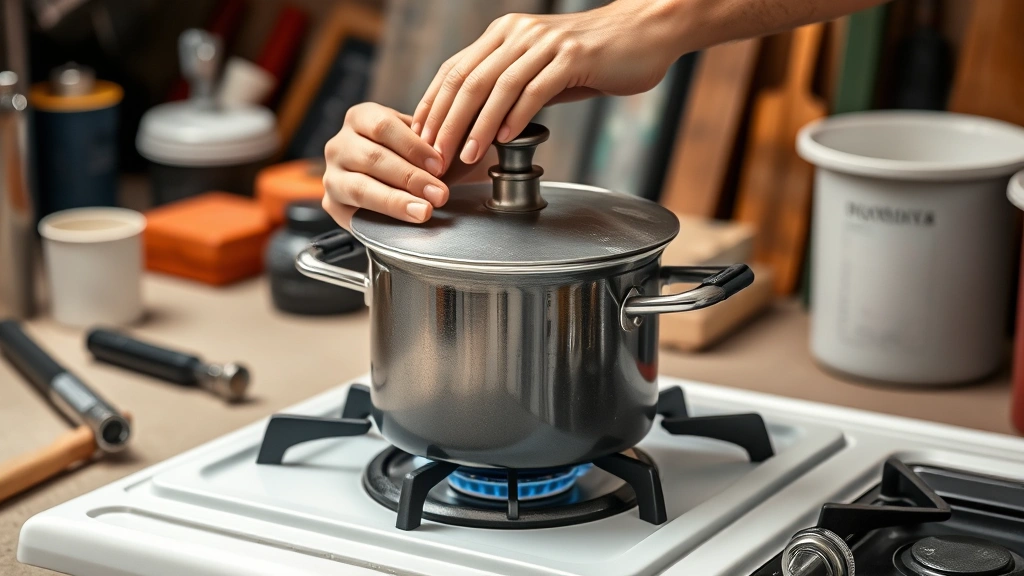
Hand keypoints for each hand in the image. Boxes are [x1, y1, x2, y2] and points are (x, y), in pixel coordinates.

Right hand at [322, 102, 450, 227]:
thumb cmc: (406, 158)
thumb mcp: (416, 141)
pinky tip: (403, 220)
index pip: (383, 126)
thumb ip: (428, 144)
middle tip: (440, 194)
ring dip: (396, 201)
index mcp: (360, 118)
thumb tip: (448, 153)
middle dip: (411, 178)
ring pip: (361, 187)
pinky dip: (381, 217)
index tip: (440, 166)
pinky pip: (354, 212)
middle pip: (373, 158)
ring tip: (424, 210)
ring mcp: (331, 175)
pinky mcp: (331, 204)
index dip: (413, 147)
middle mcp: (339, 144)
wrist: (387, 187)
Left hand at [412, 1, 680, 169]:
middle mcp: (518, 33)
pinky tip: (504, 140)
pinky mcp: (572, 57)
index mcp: (504, 33)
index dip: (433, 106)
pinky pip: (535, 90)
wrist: (644, 33)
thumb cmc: (595, 57)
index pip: (455, 70)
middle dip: (447, 122)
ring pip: (497, 87)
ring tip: (466, 156)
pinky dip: (516, 117)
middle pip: (468, 80)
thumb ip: (513, 90)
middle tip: (435, 157)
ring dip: (477, 126)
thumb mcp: (542, 69)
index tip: (421, 140)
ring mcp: (545, 43)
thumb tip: (483, 125)